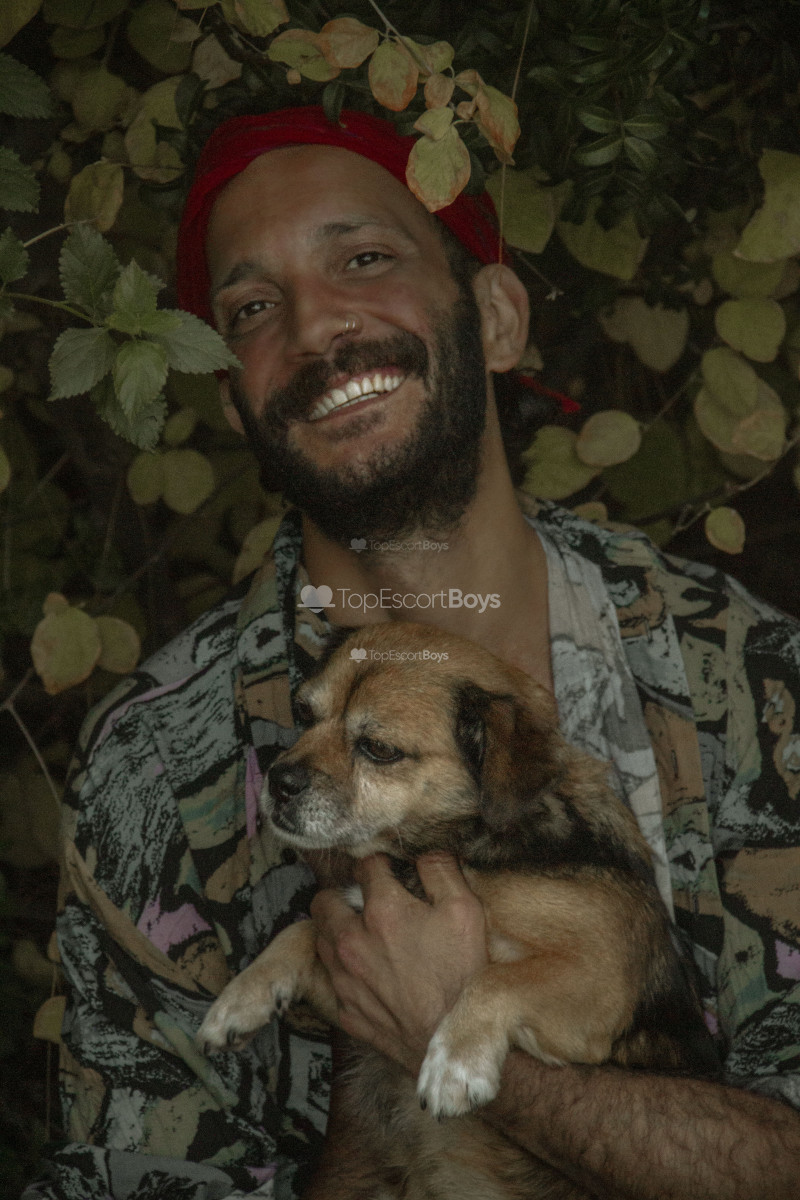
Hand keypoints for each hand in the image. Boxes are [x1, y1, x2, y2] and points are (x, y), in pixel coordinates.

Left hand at [311, 853, 487, 1073]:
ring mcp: (345, 979)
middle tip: (365, 900)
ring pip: (321, 938)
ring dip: (336, 929)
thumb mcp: (466, 910)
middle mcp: (353, 941)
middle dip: (343, 893)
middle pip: (325, 901)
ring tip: (362, 932)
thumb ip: (440, 870)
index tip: (390, 871)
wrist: (455, 1039)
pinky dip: (343, 968)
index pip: (366, 866)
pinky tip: (367, 971)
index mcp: (382, 911)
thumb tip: (424, 852)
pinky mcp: (346, 1010)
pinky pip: (331, 978)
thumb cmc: (463, 974)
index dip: (380, 863)